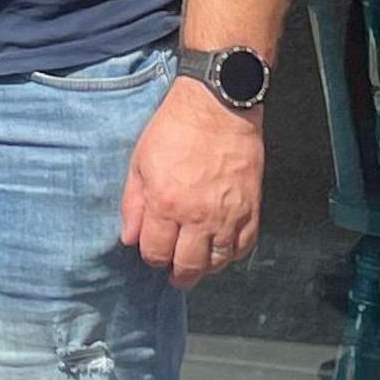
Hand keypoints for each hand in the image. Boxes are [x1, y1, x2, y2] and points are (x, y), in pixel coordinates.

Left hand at [122, 80, 263, 286]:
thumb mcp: (140, 161)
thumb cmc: (176, 127)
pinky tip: (222, 250)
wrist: (218, 105)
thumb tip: (129, 237)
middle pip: (187, 265)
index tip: (153, 253)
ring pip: (217, 261)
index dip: (152, 258)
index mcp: (165, 204)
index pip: (156, 253)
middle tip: (175, 274)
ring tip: (197, 264)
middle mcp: (197, 216)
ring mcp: (227, 214)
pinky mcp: (250, 207)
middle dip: (178, 274)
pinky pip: (243, 246)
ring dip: (205, 268)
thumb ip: (133, 203)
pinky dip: (232, 254)